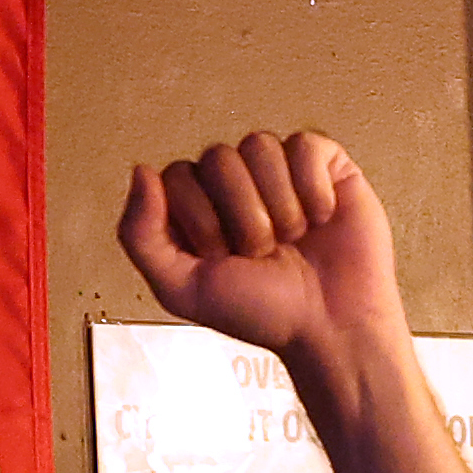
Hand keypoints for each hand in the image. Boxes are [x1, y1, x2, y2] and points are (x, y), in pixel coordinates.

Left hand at [117, 129, 398, 368]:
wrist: (332, 328)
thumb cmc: (264, 312)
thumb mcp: (182, 288)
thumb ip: (140, 235)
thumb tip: (141, 171)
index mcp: (199, 206)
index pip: (178, 175)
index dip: (201, 219)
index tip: (224, 259)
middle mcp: (237, 182)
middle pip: (217, 157)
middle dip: (242, 217)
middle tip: (263, 254)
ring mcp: (281, 171)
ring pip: (259, 146)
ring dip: (279, 205)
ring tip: (294, 238)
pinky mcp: (325, 166)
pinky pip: (305, 144)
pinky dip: (313, 187)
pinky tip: (321, 218)